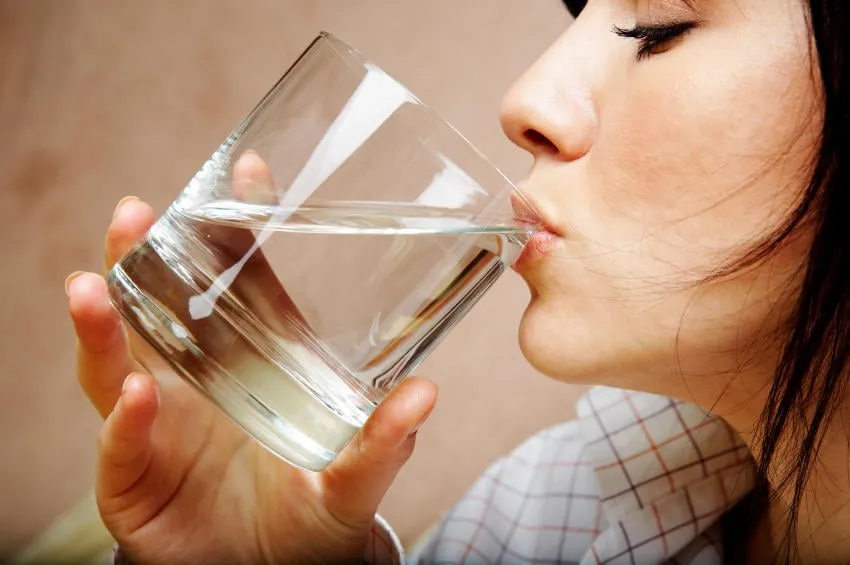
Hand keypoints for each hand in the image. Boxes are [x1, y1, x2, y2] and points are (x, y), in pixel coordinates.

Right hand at [66, 152, 437, 563]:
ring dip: (103, 325)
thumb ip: (382, 441)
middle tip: (137, 215)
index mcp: (247, 364)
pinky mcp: (134, 478)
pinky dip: (124, 422)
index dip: (237, 229)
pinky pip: (121, 445)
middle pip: (156, 309)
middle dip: (140, 260)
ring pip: (116, 364)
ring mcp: (156, 426)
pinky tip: (135, 396)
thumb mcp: (352, 476)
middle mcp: (193, 385)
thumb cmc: (310, 514)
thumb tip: (424, 394)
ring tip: (96, 286)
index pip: (237, 284)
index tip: (250, 171)